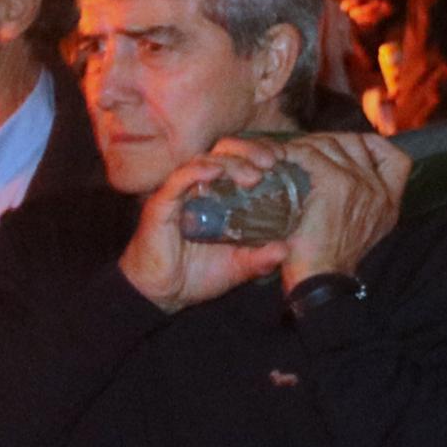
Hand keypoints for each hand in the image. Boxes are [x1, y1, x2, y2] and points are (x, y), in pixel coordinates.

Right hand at [118, 144, 309, 314]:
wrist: (161, 295)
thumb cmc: (196, 275)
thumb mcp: (237, 267)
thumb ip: (260, 258)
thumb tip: (286, 250)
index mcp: (219, 197)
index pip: (241, 163)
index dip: (260, 157)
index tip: (282, 163)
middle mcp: (200, 188)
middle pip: (225, 153)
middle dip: (250, 152)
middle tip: (271, 162)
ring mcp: (180, 193)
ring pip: (206, 160)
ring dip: (232, 161)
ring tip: (254, 173)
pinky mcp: (162, 203)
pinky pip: (179, 179)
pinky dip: (198, 170)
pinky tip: (216, 169)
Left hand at [272, 131, 410, 284]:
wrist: (319, 283)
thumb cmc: (329, 262)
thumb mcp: (362, 234)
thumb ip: (362, 207)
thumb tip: (348, 188)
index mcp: (388, 203)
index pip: (396, 159)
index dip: (375, 148)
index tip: (353, 150)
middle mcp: (377, 190)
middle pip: (354, 143)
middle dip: (327, 142)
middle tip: (303, 153)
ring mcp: (358, 184)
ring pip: (330, 144)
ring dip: (306, 145)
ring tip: (288, 156)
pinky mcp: (334, 183)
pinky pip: (310, 154)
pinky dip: (292, 152)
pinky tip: (279, 159)